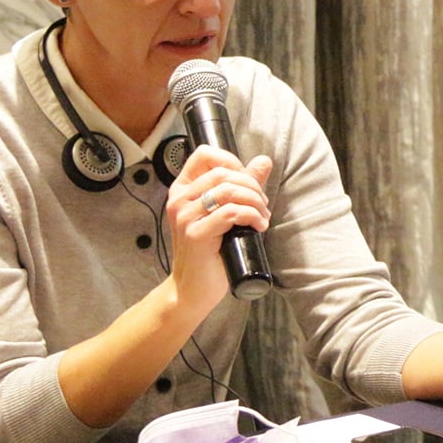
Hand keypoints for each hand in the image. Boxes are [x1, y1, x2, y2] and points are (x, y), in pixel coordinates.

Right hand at [164, 144, 273, 308]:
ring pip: (229, 190)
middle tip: (262, 204)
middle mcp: (180, 200)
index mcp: (183, 190)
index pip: (204, 154)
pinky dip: (252, 216)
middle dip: (251, 185)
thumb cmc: (210, 252)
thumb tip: (263, 161)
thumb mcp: (226, 213)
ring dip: (255, 201)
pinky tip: (258, 226)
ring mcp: (185, 217)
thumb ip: (242, 186)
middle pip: (223, 172)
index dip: (232, 161)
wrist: (193, 288)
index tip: (248, 180)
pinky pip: (231, 212)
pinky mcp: (196, 234)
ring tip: (262, 217)